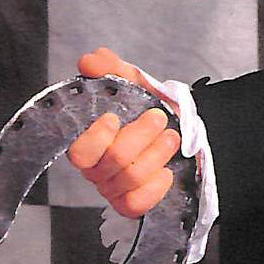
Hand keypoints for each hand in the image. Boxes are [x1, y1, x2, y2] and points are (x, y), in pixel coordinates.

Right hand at [66, 48, 179, 217]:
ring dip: (156, 153)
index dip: (96, 137)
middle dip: (141, 136)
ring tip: (172, 137)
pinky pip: (137, 203)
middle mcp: (96, 168)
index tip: (114, 118)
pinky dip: (155, 186)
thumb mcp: (137, 86)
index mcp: (89, 142)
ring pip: (131, 178)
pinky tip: (166, 172)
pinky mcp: (131, 203)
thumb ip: (114, 70)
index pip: (79, 151)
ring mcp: (113, 188)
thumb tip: (91, 59)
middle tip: (159, 119)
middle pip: (114, 161)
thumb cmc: (152, 111)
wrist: (184, 132)